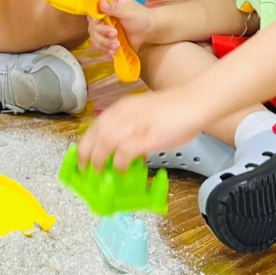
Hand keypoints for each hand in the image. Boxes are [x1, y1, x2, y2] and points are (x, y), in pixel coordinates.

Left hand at [78, 89, 203, 171]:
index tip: (82, 154)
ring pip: (105, 143)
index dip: (86, 141)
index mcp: (123, 107)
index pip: (96, 125)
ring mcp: (135, 124)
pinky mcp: (146, 136)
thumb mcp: (145, 114)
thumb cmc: (173, 109)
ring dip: (99, 159)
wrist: (194, 102)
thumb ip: (132, 128)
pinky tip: (121, 170)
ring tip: (99, 172)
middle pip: (96, 134)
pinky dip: (119, 163)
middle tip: (85, 168)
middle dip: (86, 153)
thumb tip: (125, 148)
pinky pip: (124, 152)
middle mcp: (124, 113)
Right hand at [87, 0, 152, 58]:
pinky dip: (105, 49)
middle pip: (92, 25)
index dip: (93, 17)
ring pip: (94, 37)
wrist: (148, 30)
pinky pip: (99, 45)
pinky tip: (114, 50)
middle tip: (115, 34)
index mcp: (106, 2)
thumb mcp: (127, 10)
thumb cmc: (140, 16)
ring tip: (117, 45)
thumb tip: (100, 3)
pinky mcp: (106, 39)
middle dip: (102, 32)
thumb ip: (113, 7)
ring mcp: (103, 28)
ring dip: (104, 43)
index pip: (92, 9)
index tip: (99, 22)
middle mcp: (101, 14)